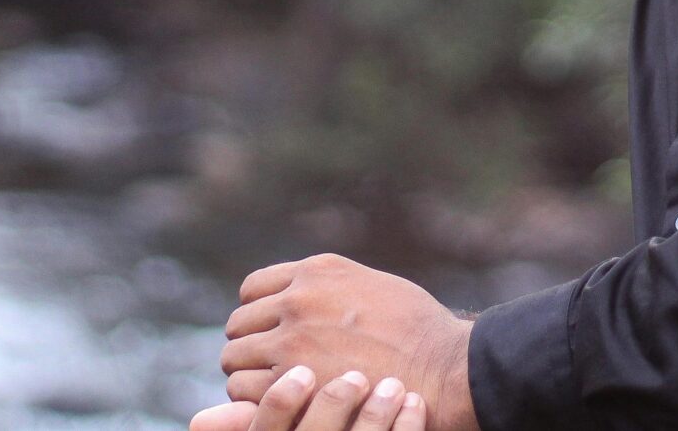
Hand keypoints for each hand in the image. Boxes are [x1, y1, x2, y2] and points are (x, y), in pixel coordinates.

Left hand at [219, 254, 475, 430]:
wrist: (442, 369)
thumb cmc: (418, 334)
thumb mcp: (373, 286)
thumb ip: (331, 289)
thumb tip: (301, 297)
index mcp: (317, 272)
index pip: (253, 289)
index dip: (258, 314)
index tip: (270, 334)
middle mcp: (297, 300)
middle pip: (239, 324)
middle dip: (251, 345)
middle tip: (270, 367)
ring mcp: (291, 340)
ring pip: (235, 358)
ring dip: (249, 374)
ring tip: (274, 390)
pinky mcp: (290, 382)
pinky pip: (243, 389)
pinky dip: (253, 400)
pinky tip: (283, 406)